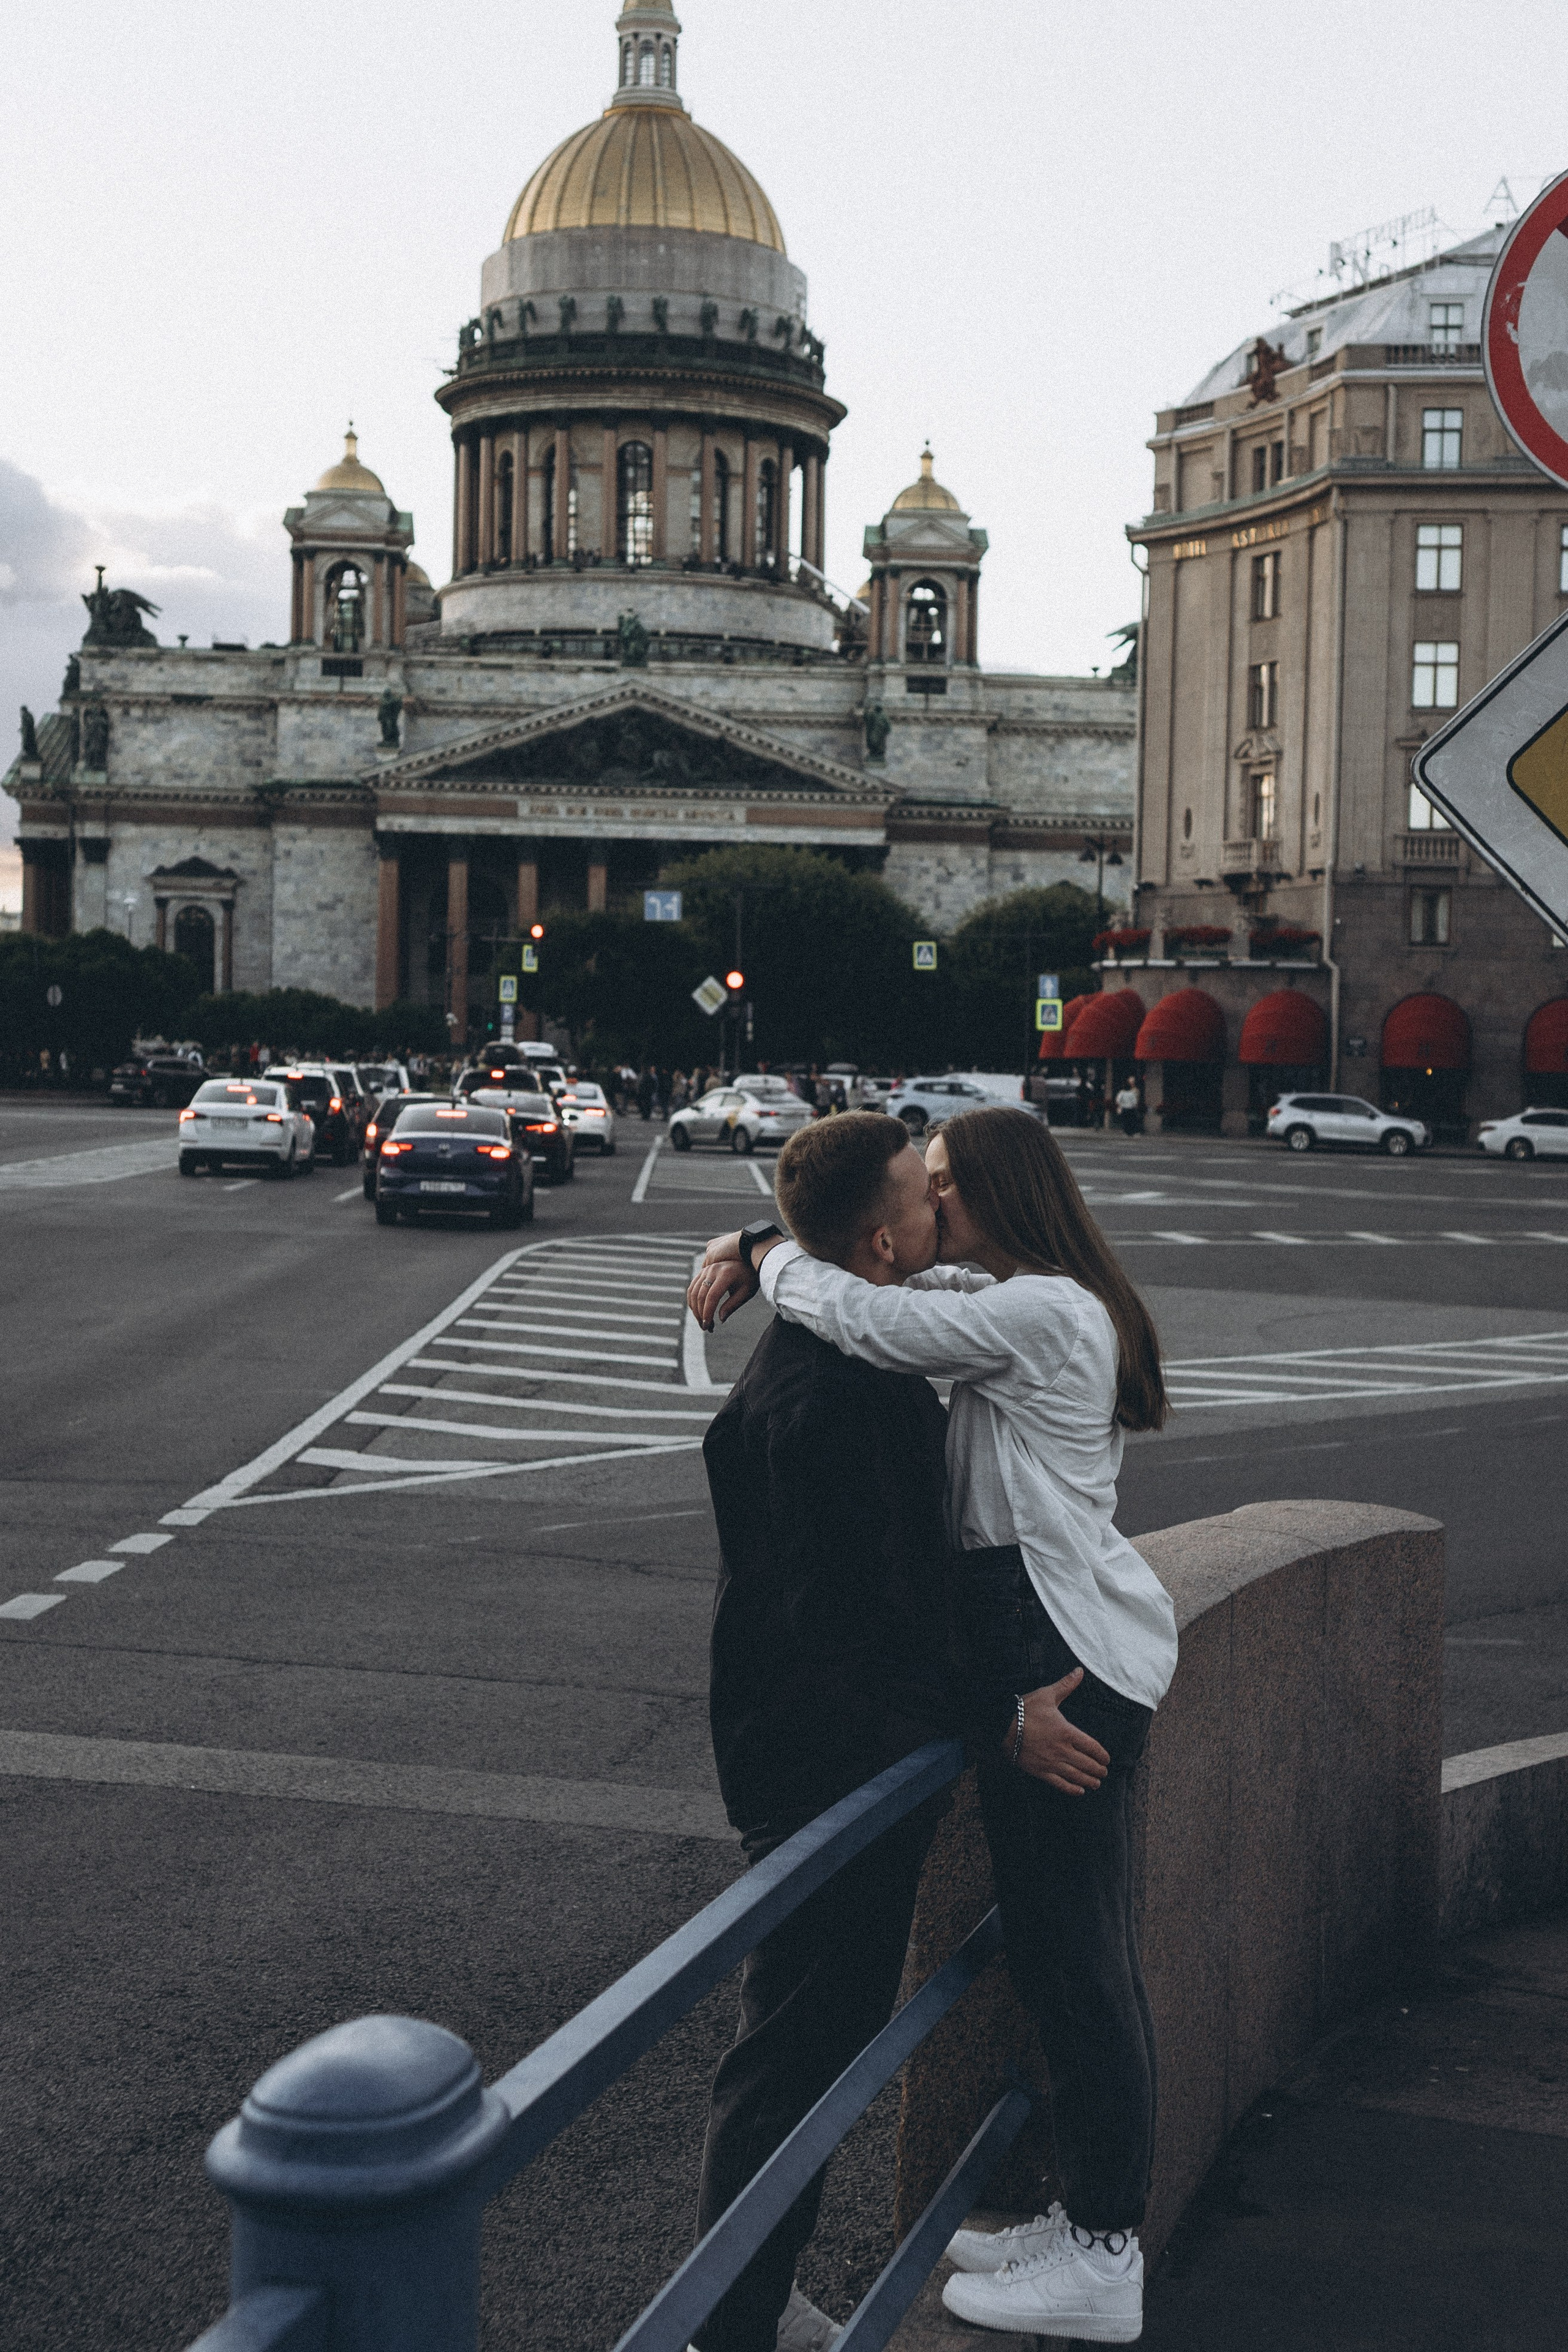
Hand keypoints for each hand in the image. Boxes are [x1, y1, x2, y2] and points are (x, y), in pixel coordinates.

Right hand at [688, 1240, 754, 1330]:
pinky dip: (692, 1301)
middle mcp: (713, 1269)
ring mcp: (706, 1269)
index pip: (712, 1297)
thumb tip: (720, 1319)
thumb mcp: (746, 1292)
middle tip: (706, 1328)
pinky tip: (699, 1312)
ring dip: (695, 1310)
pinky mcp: (703, 1271)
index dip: (708, 1313)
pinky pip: (692, 1287)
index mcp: (726, 1274)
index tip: (708, 1326)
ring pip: (693, 1292)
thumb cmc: (750, 1277)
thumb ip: (732, 1305)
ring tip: (703, 1322)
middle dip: (700, 1314)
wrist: (748, 1259)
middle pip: (700, 1295)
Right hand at [1011, 1669, 1110, 1794]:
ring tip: (1096, 1784)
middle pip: (1086, 1764)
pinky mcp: (1040, 1771)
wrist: (1001, 1727)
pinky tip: (1079, 1791)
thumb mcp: (1047, 1695)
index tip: (1107, 1759)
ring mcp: (1051, 1762)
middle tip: (1104, 1773)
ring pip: (1076, 1776)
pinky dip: (1071, 1789)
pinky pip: (1059, 1783)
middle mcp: (1062, 1750)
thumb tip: (1079, 1670)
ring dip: (1089, 1781)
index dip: (1101, 1755)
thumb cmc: (1025, 1710)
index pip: (1091, 1747)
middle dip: (1098, 1769)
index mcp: (1067, 1732)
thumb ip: (1066, 1685)